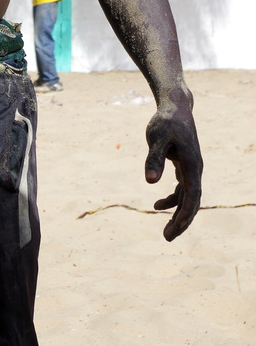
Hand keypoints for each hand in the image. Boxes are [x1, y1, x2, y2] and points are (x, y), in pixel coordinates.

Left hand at [144, 102, 202, 240]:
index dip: (185, 214)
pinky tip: (157, 205)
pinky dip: (172, 200)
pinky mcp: (184, 166)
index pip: (192, 196)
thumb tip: (150, 182)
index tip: (175, 228)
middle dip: (182, 221)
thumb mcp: (156, 138)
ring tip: (166, 232)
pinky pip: (182, 189)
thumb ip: (153, 159)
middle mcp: (195, 170)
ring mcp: (191, 169)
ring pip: (187, 198)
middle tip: (167, 238)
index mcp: (192, 165)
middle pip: (192, 202)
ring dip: (177, 214)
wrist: (175, 108)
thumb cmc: (165, 122)